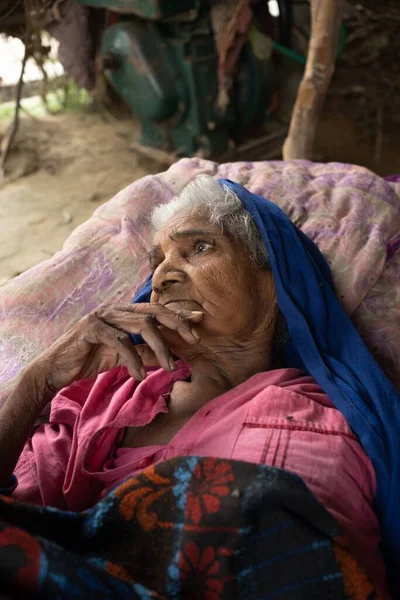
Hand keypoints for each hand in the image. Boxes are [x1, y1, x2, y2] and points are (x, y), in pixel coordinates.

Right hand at [28, 303, 202, 393]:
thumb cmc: (89, 360)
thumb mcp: (122, 357)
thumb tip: (170, 357)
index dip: (178, 313)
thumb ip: (144, 353)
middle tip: (195, 339)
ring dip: (160, 347)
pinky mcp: (90, 329)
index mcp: (123, 313)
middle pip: (153, 311)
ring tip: (171, 367)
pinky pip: (119, 342)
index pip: (156, 310)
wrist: (55, 370)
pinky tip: (139, 376)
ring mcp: (102, 316)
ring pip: (140, 325)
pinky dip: (132, 359)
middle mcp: (114, 310)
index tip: (200, 319)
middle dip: (177, 323)